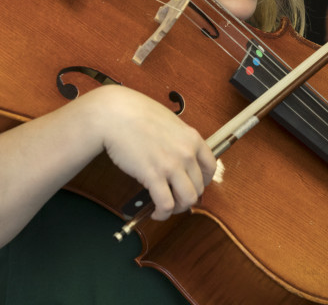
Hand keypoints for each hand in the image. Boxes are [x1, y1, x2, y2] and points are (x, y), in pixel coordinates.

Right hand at [93, 85, 216, 220]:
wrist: (116, 115)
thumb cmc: (137, 114)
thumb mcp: (169, 122)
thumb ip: (179, 140)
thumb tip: (179, 157)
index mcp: (193, 138)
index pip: (211, 168)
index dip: (202, 181)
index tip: (192, 185)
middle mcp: (187, 153)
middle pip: (199, 187)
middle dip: (187, 197)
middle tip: (174, 198)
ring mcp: (171, 165)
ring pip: (187, 200)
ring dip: (177, 208)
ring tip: (165, 207)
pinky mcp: (153, 176)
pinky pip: (166, 205)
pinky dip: (162, 213)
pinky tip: (154, 212)